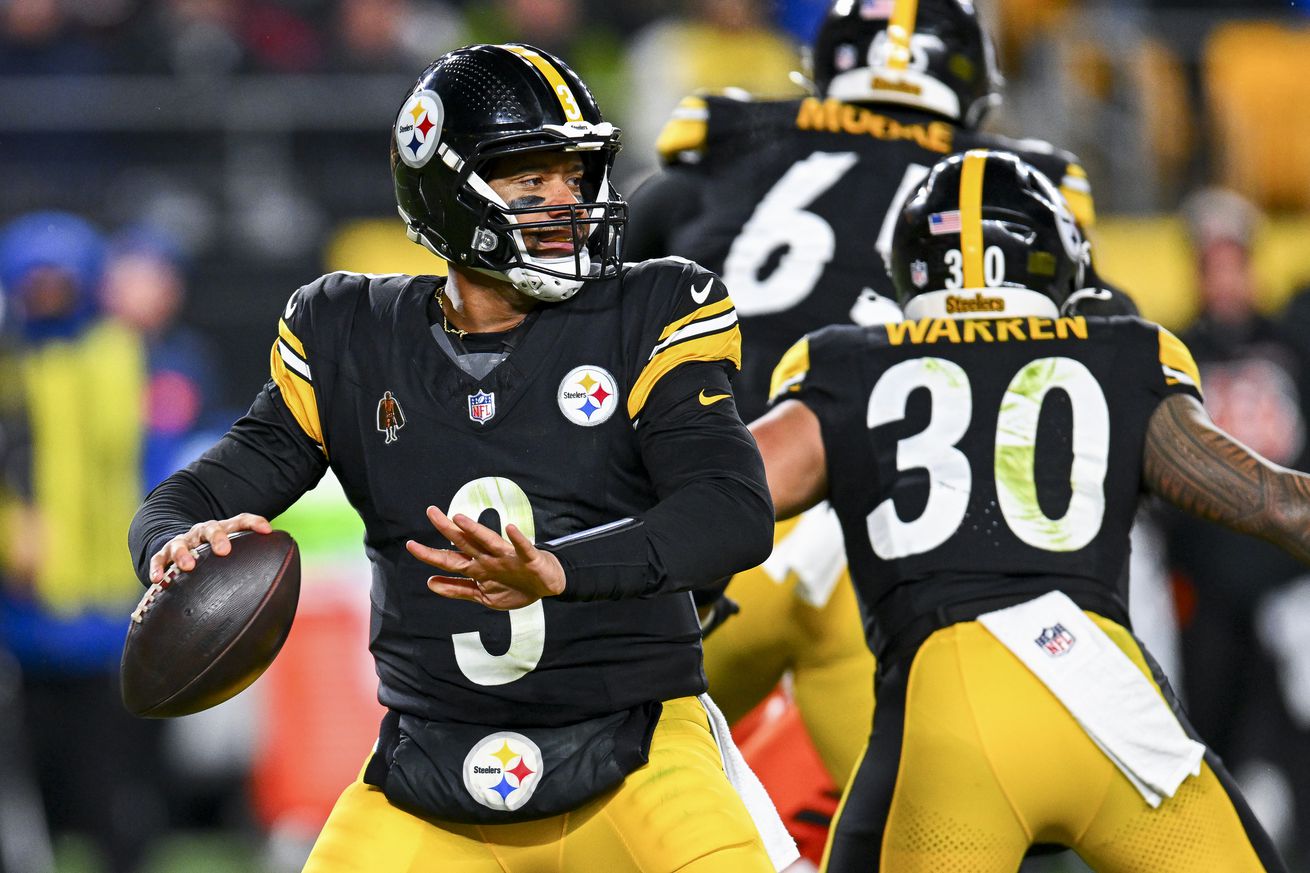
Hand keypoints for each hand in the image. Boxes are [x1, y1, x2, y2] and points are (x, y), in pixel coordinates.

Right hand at [148, 514, 272, 583]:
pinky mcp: (163, 554)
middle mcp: (203, 532)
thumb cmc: (215, 555)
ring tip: (188, 566)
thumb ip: (253, 563)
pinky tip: (157, 579)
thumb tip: (281, 591)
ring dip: (184, 553)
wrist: (181, 543)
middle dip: (218, 538)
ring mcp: (182, 541)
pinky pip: (158, 559)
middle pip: (211, 529)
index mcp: (224, 529)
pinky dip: (157, 567)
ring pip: (181, 543)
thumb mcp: (234, 554)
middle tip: (224, 551)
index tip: (267, 531)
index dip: (254, 523)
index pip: (241, 520)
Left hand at [405, 505, 564, 609]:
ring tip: (460, 519)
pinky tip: (510, 528)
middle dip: (447, 530)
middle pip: (465, 543)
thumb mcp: (483, 595)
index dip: (430, 554)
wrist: (547, 585)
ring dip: (475, 530)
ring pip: (489, 541)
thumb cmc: (516, 587)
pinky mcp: (528, 559)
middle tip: (431, 511)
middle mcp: (489, 559)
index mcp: (478, 568)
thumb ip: (458, 589)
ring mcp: (508, 557)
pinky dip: (517, 540)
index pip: (449, 560)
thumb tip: (429, 582)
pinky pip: (522, 548)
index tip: (410, 545)